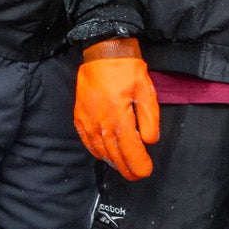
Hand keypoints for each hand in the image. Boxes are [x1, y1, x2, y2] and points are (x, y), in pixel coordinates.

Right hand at [74, 39, 159, 181]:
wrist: (102, 51)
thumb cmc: (127, 69)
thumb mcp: (146, 90)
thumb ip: (149, 118)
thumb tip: (149, 141)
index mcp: (119, 115)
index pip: (130, 148)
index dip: (138, 163)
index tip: (145, 172)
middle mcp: (100, 121)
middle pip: (114, 153)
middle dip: (126, 167)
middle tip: (136, 176)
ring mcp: (87, 119)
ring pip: (100, 149)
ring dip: (111, 162)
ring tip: (123, 169)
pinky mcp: (79, 115)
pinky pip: (86, 140)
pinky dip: (96, 151)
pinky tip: (103, 155)